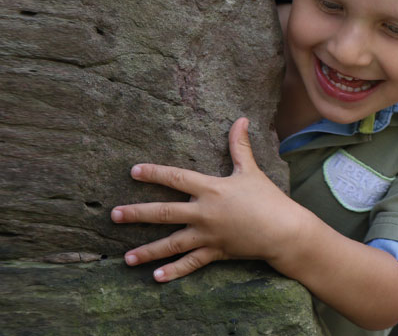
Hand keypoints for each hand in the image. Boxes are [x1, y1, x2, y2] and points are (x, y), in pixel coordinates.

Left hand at [110, 117, 313, 281]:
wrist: (285, 231)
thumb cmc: (268, 198)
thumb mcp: (251, 170)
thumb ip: (240, 146)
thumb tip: (240, 119)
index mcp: (210, 189)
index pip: (175, 178)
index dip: (153, 173)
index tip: (133, 172)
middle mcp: (203, 213)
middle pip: (163, 212)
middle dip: (136, 214)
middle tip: (113, 215)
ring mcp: (207, 236)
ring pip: (171, 244)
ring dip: (148, 251)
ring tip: (126, 258)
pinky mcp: (215, 253)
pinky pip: (191, 263)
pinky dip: (174, 271)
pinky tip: (156, 277)